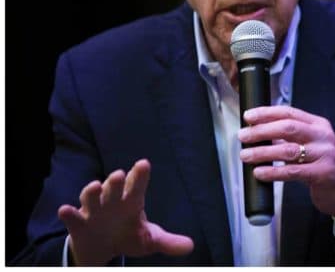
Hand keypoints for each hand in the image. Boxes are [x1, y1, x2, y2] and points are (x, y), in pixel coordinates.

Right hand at [57, 159, 193, 264]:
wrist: (103, 249)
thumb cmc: (128, 236)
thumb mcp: (149, 240)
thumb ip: (168, 241)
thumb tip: (190, 247)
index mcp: (131, 202)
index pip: (137, 186)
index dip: (140, 176)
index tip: (143, 164)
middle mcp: (112, 202)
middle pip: (113, 188)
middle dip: (115, 182)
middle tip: (118, 175)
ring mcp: (94, 212)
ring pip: (91, 198)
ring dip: (92, 192)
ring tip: (95, 186)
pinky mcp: (79, 224)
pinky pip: (72, 218)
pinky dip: (69, 214)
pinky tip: (65, 210)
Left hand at [239, 105, 334, 225]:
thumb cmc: (322, 167)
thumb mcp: (310, 146)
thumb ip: (289, 138)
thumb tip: (258, 132)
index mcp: (319, 125)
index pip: (290, 112)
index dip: (266, 113)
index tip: (248, 117)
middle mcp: (323, 136)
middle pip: (288, 127)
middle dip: (261, 131)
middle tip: (243, 137)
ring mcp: (325, 154)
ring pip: (287, 150)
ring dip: (263, 152)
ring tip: (245, 155)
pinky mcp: (323, 173)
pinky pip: (292, 171)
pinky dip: (273, 172)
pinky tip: (259, 172)